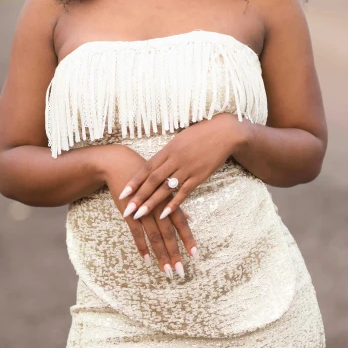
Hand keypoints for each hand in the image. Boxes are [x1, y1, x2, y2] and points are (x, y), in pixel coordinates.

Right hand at [102, 144, 197, 278]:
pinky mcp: (128, 212)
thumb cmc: (145, 176)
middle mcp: (158, 206)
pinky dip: (142, 247)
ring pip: (154, 236)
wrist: (120, 164)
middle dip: (175, 253)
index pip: (181, 223)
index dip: (188, 239)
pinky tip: (146, 260)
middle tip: (181, 272)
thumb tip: (190, 217)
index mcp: (168, 200)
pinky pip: (136, 233)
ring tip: (167, 271)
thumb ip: (176, 204)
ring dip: (161, 255)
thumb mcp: (162, 186)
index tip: (195, 255)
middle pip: (169, 234)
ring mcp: (143, 210)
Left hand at [118, 113, 244, 220]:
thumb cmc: (200, 133)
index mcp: (168, 149)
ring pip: (165, 189)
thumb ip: (167, 152)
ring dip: (152, 203)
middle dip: (138, 197)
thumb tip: (153, 163)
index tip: (123, 194)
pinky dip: (173, 204)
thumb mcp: (179, 139)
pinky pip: (184, 192)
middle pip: (153, 181)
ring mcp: (187, 169)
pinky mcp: (199, 176)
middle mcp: (175, 159)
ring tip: (139, 215)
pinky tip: (164, 214)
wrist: (224, 133)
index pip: (147, 168)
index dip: (134, 182)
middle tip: (127, 210)